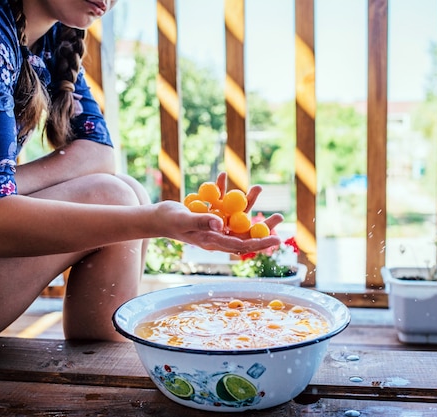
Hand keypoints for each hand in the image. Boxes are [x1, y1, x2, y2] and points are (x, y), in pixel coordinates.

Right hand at [154, 200, 283, 254]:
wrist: (157, 217)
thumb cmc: (169, 221)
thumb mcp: (185, 220)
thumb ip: (202, 222)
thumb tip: (221, 224)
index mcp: (213, 242)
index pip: (242, 245)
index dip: (260, 242)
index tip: (277, 238)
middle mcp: (218, 235)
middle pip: (246, 232)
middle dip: (263, 224)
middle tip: (279, 216)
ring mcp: (216, 224)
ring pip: (238, 215)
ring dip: (248, 201)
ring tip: (258, 187)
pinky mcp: (212, 214)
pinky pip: (223, 202)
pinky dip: (224, 190)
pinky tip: (222, 175)